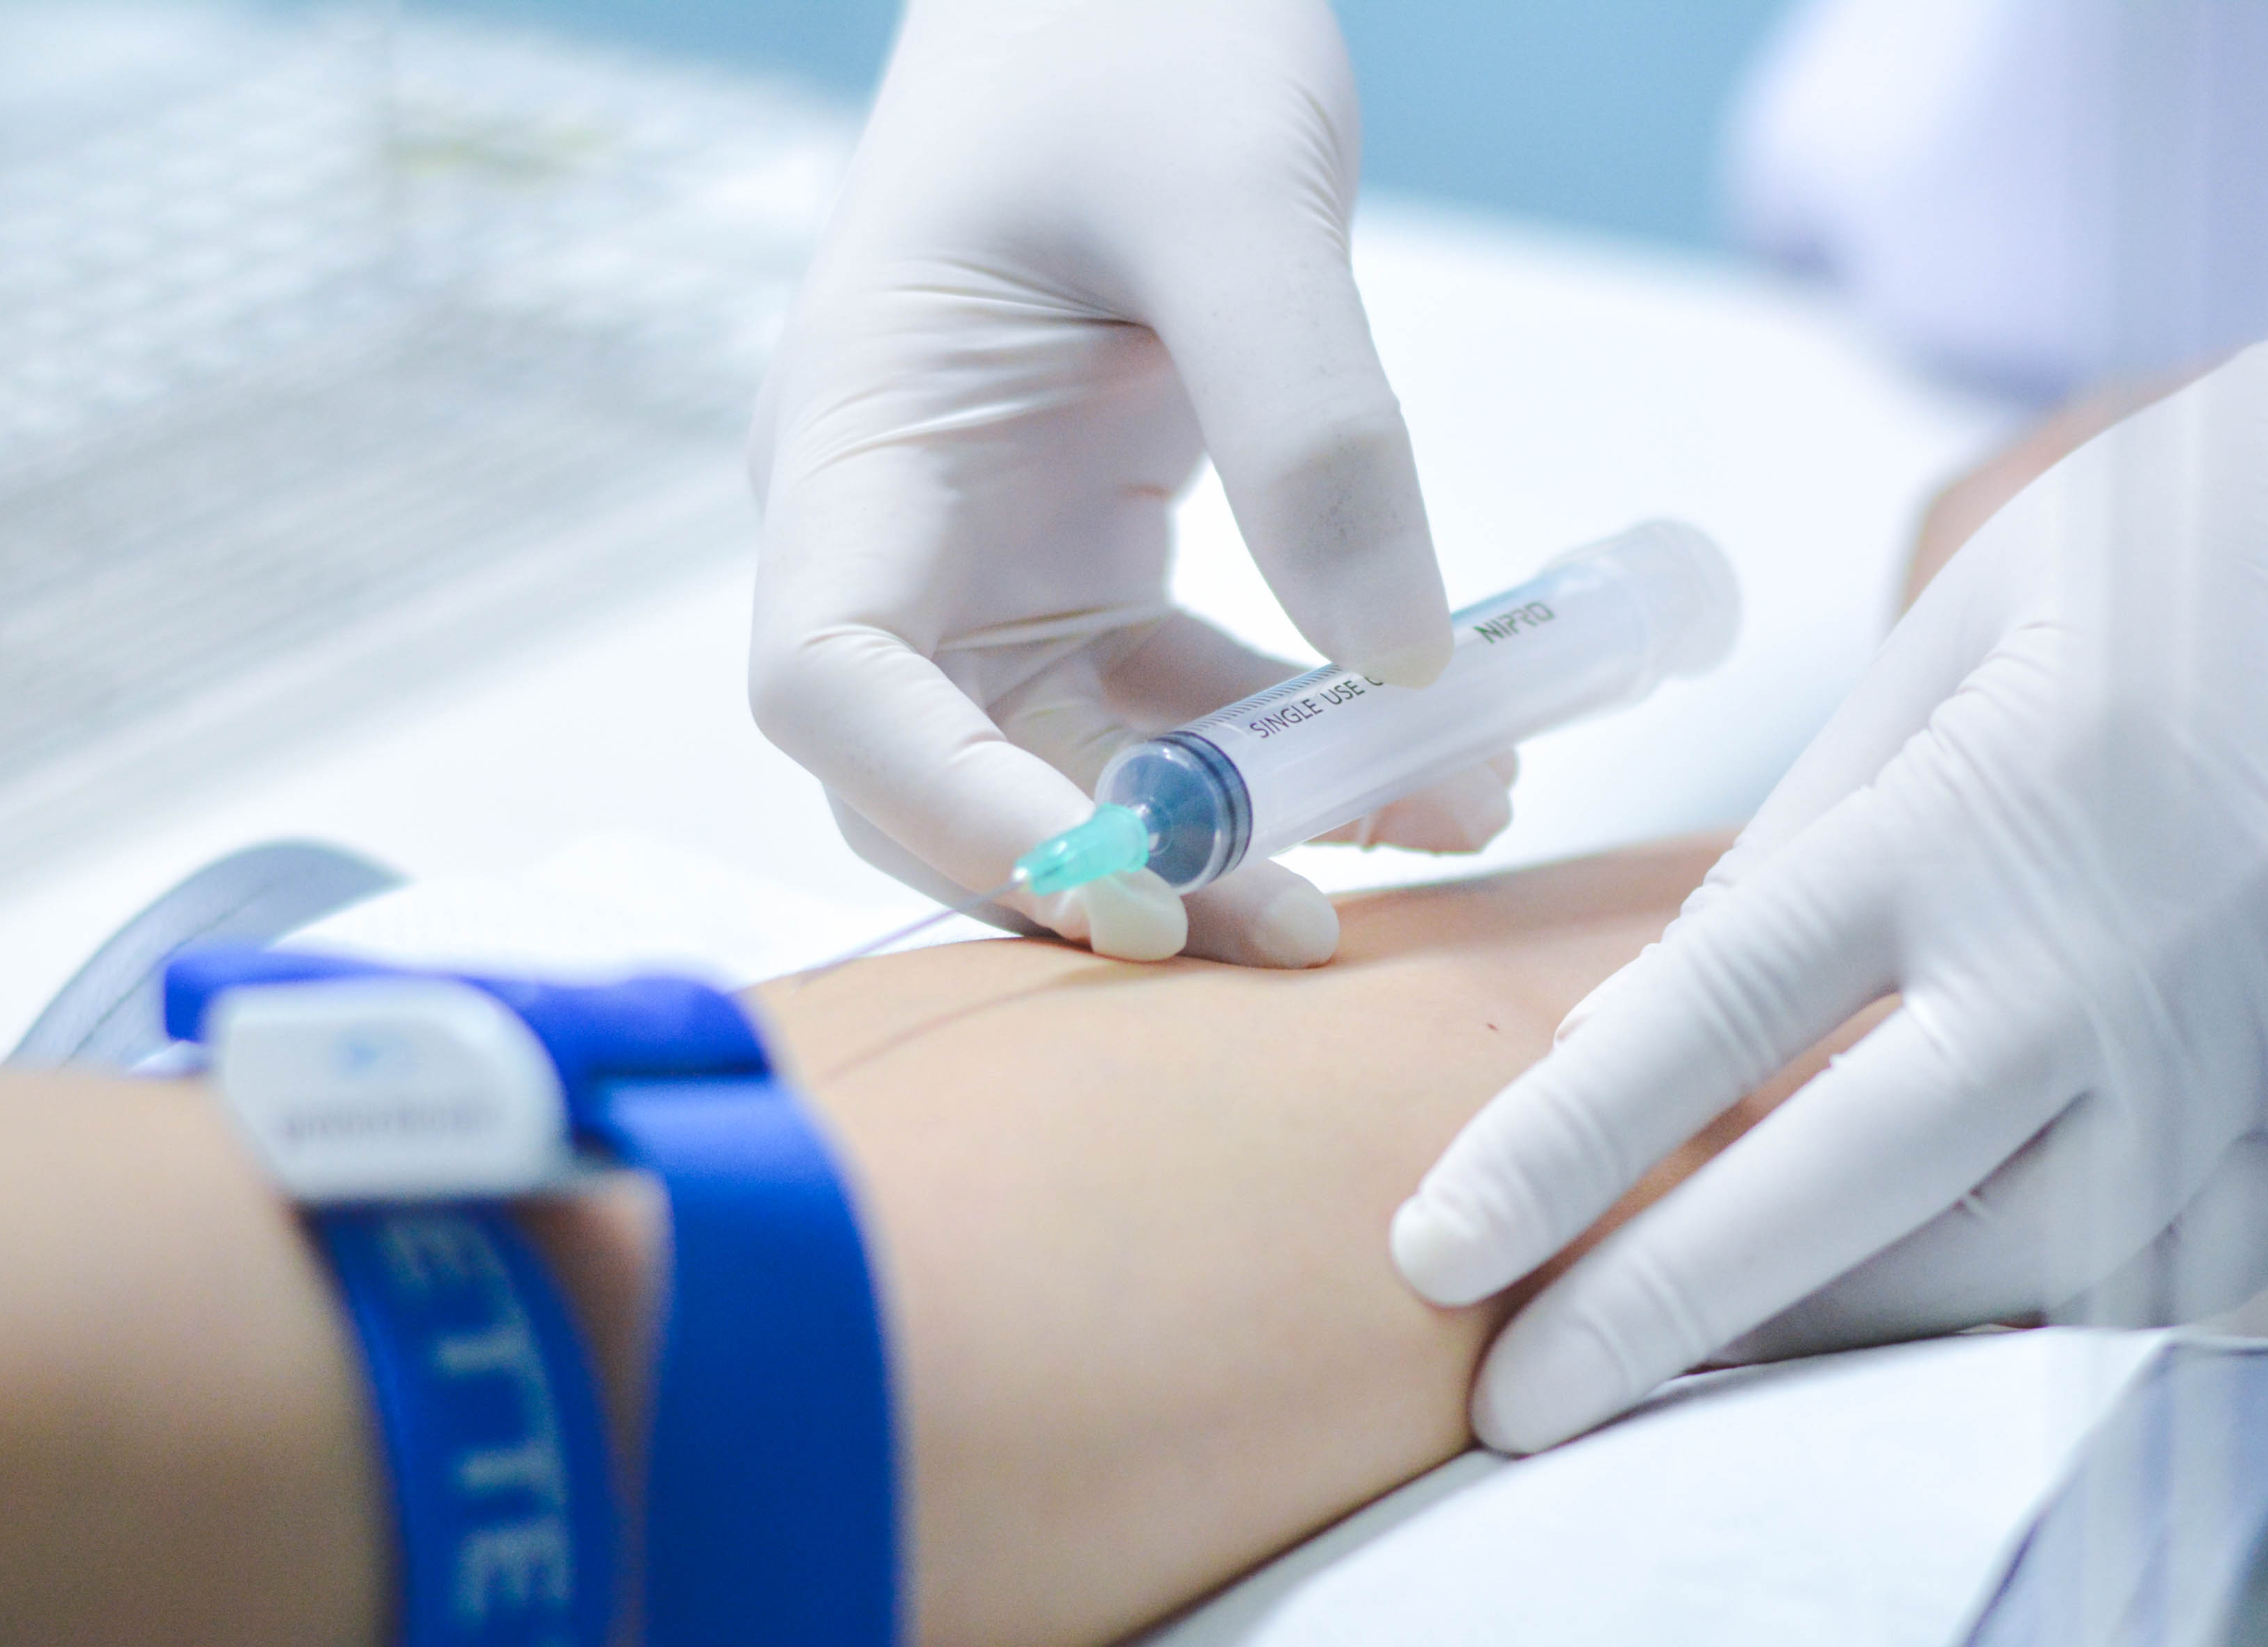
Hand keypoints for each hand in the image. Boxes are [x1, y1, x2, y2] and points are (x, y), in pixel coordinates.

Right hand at [746, 0, 1488, 965]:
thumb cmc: (1136, 29)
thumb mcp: (1239, 195)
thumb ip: (1314, 421)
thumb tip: (1402, 666)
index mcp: (857, 444)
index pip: (833, 685)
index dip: (951, 812)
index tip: (1127, 886)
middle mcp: (900, 534)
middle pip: (944, 779)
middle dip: (1111, 873)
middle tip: (1297, 935)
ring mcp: (993, 562)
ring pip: (1078, 768)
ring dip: (1236, 831)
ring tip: (1431, 826)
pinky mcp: (1089, 564)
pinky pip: (1176, 707)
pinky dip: (1290, 753)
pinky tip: (1434, 763)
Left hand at [1395, 277, 2267, 1451]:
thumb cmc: (2199, 538)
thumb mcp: (1956, 636)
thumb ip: (1802, 847)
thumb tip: (1647, 1029)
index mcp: (1985, 813)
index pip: (1717, 1018)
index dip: (1558, 1153)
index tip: (1431, 1252)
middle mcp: (2115, 960)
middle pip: (1840, 1195)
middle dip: (1656, 1321)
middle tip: (1512, 1415)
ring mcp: (2254, 1058)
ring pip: (2006, 1278)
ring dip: (1833, 1338)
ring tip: (1693, 1372)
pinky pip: (2167, 1277)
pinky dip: (2027, 1315)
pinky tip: (1920, 1327)